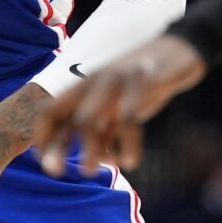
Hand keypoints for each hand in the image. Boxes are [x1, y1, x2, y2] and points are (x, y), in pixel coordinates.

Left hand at [30, 35, 206, 174]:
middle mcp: (96, 81)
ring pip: (90, 119)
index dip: (42, 136)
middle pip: (65, 116)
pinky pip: (127, 119)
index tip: (44, 162)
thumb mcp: (119, 104)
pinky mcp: (141, 82)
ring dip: (87, 150)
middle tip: (56, 172)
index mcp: (86, 85)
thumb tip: (95, 158)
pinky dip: (126, 145)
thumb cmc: (145, 84)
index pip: (51, 109)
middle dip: (57, 146)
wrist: (179, 50)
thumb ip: (105, 125)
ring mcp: (116, 80)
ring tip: (89, 172)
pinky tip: (130, 161)